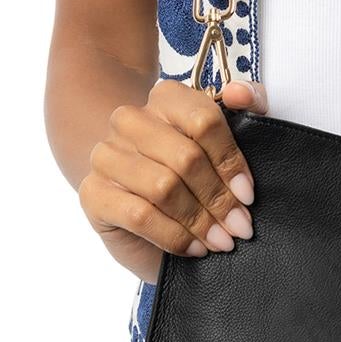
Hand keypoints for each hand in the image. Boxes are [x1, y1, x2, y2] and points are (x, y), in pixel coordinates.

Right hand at [79, 76, 268, 282]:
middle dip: (219, 198)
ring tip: (221, 240)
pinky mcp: (93, 193)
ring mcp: (106, 156)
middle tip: (239, 226)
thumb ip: (247, 104)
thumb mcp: (226, 138)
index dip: (230, 160)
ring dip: (199, 220)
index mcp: (165, 98)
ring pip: (163, 187)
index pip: (204, 120)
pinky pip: (140, 216)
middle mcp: (130, 121)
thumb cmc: (190, 174)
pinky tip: (194, 247)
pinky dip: (174, 236)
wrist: (140, 206)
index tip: (248, 193)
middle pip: (186, 157)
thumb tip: (241, 94)